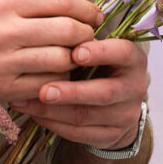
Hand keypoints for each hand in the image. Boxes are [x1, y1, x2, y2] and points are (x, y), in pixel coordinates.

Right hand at [0, 0, 102, 105]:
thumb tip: (68, 4)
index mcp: (5, 4)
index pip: (62, 2)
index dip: (86, 8)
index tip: (95, 15)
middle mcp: (6, 32)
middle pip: (68, 31)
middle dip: (86, 34)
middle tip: (88, 37)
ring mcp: (6, 62)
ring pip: (62, 60)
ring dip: (75, 59)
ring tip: (73, 56)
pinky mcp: (6, 88)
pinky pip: (49, 84)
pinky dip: (59, 79)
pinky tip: (55, 73)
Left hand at [12, 35, 148, 146]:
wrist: (114, 103)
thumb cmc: (97, 66)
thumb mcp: (97, 50)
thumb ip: (81, 40)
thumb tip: (47, 27)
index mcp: (134, 59)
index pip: (122, 53)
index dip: (101, 53)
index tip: (76, 52)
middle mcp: (135, 87)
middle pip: (104, 92)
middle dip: (71, 92)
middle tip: (44, 90)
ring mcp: (125, 115)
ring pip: (86, 116)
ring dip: (53, 111)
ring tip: (27, 102)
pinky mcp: (112, 135)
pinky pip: (79, 133)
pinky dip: (54, 124)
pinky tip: (35, 114)